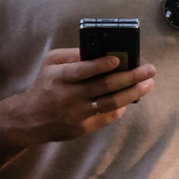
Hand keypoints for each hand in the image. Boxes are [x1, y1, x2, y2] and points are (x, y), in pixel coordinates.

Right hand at [9, 47, 155, 145]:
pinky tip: (131, 97)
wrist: (29, 119)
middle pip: (104, 86)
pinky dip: (123, 106)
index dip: (101, 65)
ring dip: (133, 93)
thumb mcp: (50, 64)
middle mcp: (68, 96)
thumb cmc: (44, 86)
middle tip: (149, 70)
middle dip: (130, 76)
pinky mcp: (84, 127)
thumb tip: (100, 51)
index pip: (82, 70)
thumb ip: (72, 55)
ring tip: (148, 84)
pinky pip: (109, 116)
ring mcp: (77, 114)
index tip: (119, 59)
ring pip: (111, 103)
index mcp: (59, 78)